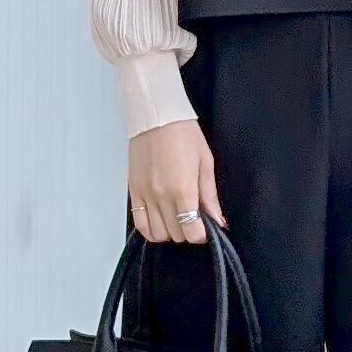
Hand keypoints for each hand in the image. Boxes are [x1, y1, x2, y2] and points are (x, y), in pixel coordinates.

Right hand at [127, 118, 226, 245]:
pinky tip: (160, 221)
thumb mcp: (205, 163)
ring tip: (176, 218)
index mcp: (183, 190)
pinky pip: (139, 223)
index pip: (192, 232)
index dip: (201, 234)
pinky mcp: (133, 191)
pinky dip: (150, 229)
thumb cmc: (184, 135)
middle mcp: (162, 197)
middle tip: (193, 218)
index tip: (205, 227)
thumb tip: (218, 221)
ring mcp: (145, 196)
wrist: (156, 117)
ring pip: (156, 233)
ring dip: (169, 231)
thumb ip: (210, 196)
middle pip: (176, 234)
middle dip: (188, 231)